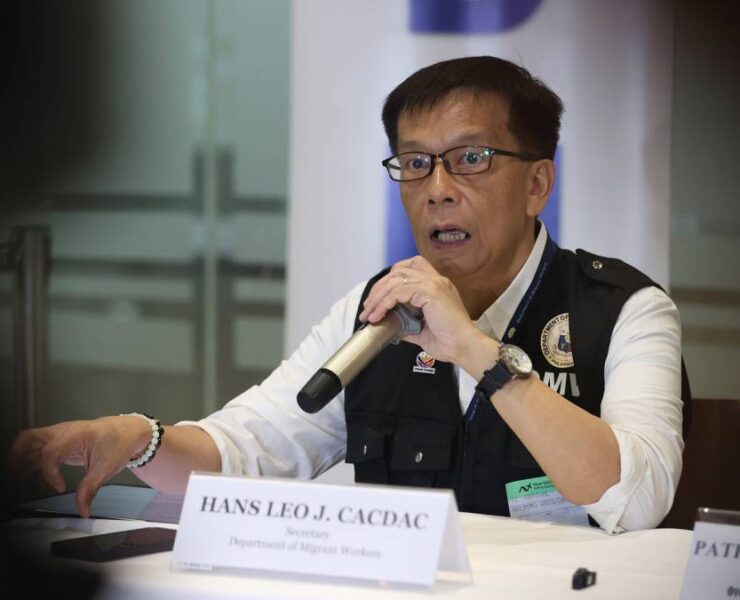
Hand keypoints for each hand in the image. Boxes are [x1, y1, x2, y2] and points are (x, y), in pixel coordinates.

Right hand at [7, 416, 151, 516]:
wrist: (130, 431)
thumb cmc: (120, 442)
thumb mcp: (107, 467)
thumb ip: (91, 488)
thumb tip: (82, 510)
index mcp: (75, 434)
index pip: (50, 452)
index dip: (50, 472)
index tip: (59, 487)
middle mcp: (63, 432)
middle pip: (28, 439)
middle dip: (16, 457)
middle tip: (12, 478)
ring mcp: (60, 436)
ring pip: (30, 444)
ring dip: (20, 461)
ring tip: (15, 483)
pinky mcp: (61, 444)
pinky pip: (38, 451)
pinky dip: (29, 464)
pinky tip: (27, 479)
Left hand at [358, 256, 487, 364]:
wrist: (464, 347)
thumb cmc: (449, 341)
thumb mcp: (421, 330)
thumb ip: (406, 324)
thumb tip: (390, 325)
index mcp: (436, 286)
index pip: (408, 268)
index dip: (389, 279)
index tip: (377, 299)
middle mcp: (436, 280)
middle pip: (398, 271)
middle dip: (378, 289)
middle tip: (368, 308)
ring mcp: (434, 283)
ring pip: (396, 279)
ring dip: (378, 297)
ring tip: (369, 314)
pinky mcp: (430, 291)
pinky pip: (399, 291)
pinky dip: (385, 303)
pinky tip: (379, 315)